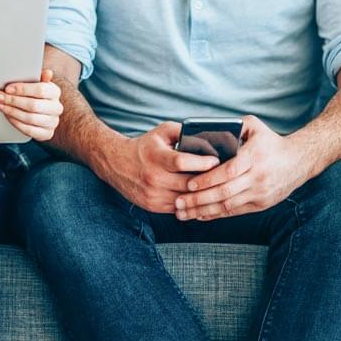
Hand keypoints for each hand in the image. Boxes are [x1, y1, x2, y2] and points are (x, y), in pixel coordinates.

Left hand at [0, 68, 63, 141]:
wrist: (42, 113)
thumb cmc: (35, 96)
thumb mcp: (36, 83)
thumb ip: (38, 77)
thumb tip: (47, 73)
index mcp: (54, 92)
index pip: (40, 90)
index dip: (22, 89)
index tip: (8, 88)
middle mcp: (56, 108)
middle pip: (33, 105)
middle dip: (13, 101)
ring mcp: (52, 122)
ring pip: (30, 118)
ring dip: (11, 112)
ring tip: (0, 105)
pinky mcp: (47, 134)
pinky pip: (29, 130)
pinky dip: (15, 123)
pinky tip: (8, 115)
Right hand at [100, 121, 219, 213]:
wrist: (117, 164)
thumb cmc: (145, 146)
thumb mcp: (161, 132)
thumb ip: (182, 132)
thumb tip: (207, 136)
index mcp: (156, 157)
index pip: (183, 162)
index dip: (202, 163)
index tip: (216, 160)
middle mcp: (153, 178)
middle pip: (188, 184)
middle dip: (208, 181)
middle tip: (223, 176)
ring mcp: (153, 194)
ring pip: (185, 199)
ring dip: (201, 195)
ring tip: (215, 188)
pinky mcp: (153, 206)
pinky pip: (178, 209)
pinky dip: (191, 204)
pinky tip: (201, 198)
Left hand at [174, 116, 309, 220]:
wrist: (298, 162)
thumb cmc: (271, 142)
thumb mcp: (255, 126)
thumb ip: (234, 125)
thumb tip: (209, 130)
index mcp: (255, 156)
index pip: (228, 171)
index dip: (207, 180)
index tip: (189, 184)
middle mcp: (258, 177)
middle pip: (224, 192)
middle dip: (199, 199)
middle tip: (178, 202)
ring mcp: (260, 193)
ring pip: (227, 206)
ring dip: (203, 211)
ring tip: (182, 213)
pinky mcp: (261, 204)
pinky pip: (234, 212)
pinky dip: (215, 215)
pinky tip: (199, 215)